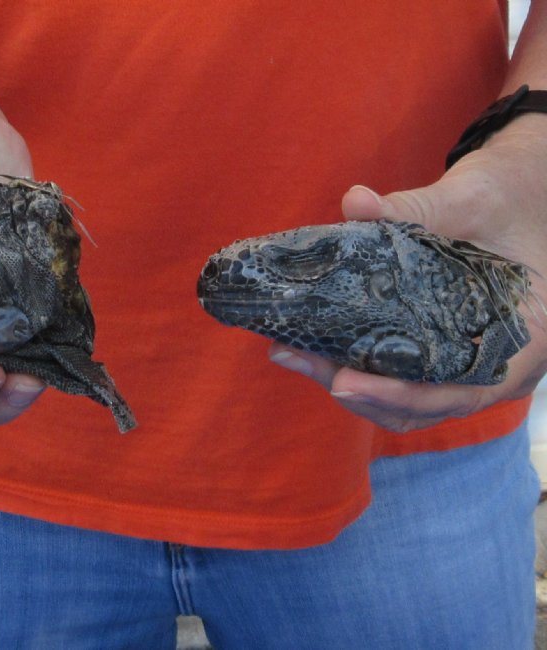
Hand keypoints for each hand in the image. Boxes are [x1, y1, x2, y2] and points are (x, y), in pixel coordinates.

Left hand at [270, 115, 546, 431]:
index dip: (403, 395)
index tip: (345, 382)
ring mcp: (462, 362)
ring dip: (343, 380)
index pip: (462, 389)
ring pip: (401, 399)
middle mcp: (494, 363)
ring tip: (289, 351)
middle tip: (297, 356)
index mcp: (525, 338)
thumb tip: (356, 202)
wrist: (516, 199)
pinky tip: (308, 343)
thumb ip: (418, 206)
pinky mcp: (432, 350)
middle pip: (421, 403)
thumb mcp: (470, 199)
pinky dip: (351, 363)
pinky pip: (393, 374)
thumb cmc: (507, 200)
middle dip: (356, 390)